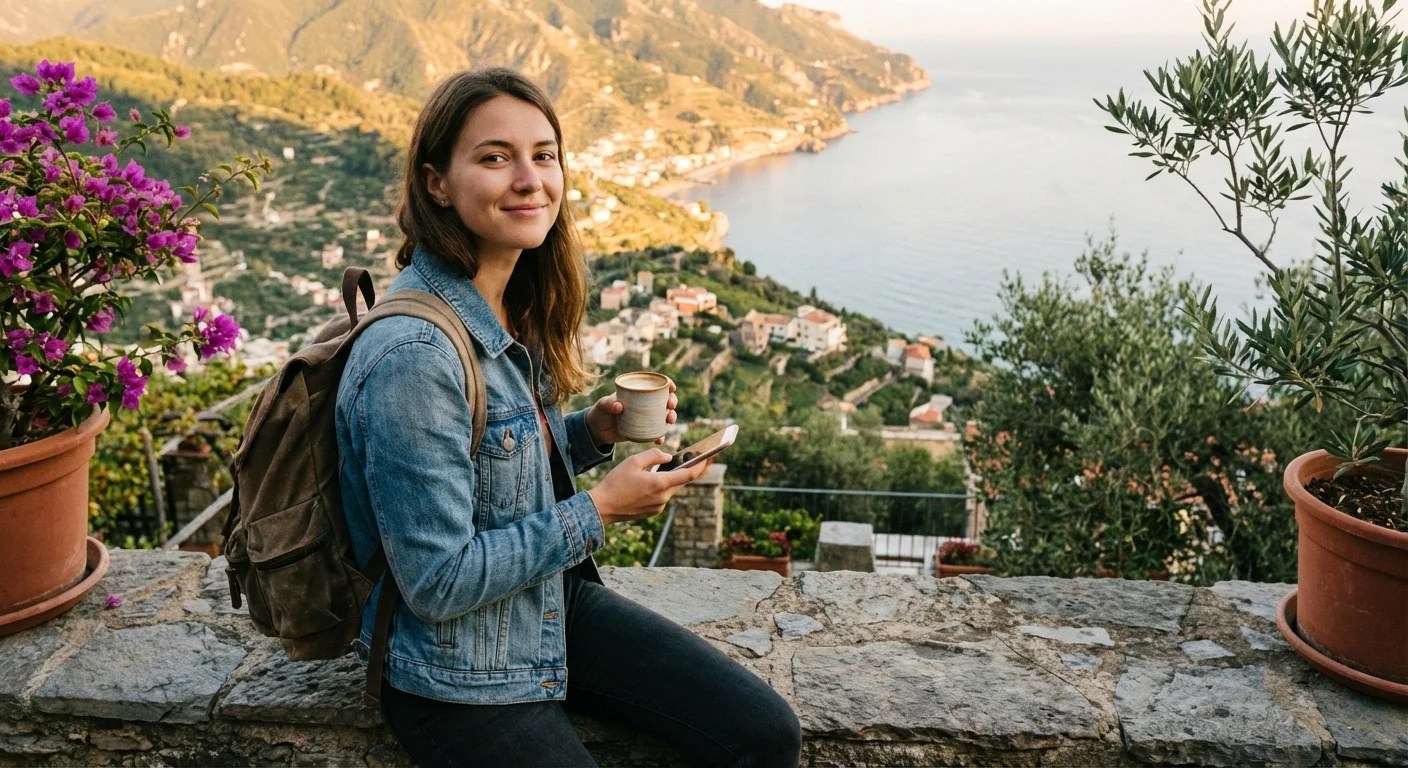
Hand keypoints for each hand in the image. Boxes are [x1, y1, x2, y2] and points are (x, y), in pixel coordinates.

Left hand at [584, 380, 678, 444]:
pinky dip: (660, 436)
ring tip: (669, 420)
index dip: (667, 385)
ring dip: (671, 417)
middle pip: (665, 400)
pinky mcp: (644, 431)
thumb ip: (609, 404)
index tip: (672, 387)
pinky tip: (660, 439)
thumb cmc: (600, 412)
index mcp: (637, 393)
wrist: (597, 431)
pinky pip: (656, 433)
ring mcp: (646, 418)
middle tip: (670, 405)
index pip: (656, 385)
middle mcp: (645, 404)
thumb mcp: (603, 405)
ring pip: (664, 416)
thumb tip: (619, 406)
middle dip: (672, 401)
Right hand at [588, 448, 711, 524]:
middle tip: (692, 457)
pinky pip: (663, 496)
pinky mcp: (653, 512)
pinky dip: (663, 486)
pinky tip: (655, 479)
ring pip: (672, 489)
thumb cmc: (615, 482)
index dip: (700, 465)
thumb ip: (653, 455)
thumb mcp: (633, 461)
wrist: (602, 507)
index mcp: (660, 484)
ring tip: (671, 465)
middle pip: (682, 482)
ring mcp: (658, 507)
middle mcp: (663, 498)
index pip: (689, 475)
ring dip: (672, 478)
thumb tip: (668, 457)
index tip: (708, 456)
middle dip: (688, 470)